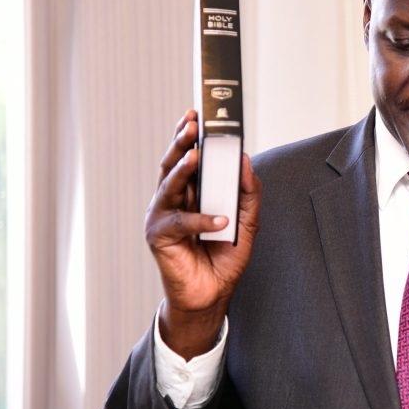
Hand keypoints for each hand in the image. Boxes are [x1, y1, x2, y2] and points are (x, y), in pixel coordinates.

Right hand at [144, 110, 261, 358]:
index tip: (199, 113)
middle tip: (193, 124)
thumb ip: (248, 192)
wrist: (211, 295)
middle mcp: (172, 199)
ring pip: (170, 185)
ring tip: (197, 154)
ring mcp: (162, 215)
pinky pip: (181, 222)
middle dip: (182, 142)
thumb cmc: (224, 257)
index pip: (188, 156)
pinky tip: (220, 222)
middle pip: (174, 164)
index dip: (190, 135)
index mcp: (190, 191)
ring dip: (183, 168)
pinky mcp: (159, 236)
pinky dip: (202, 220)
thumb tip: (245, 160)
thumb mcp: (247, 221)